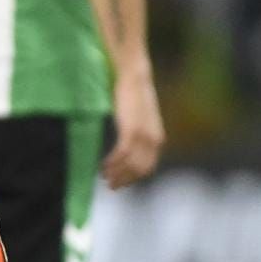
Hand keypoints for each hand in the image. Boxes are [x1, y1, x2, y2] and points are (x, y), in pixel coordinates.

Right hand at [102, 70, 163, 189]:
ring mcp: (143, 136)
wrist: (133, 75)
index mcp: (157, 139)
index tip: (120, 182)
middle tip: (110, 186)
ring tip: (104, 177)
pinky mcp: (131, 130)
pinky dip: (112, 163)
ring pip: (130, 165)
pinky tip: (102, 165)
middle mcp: (153, 140)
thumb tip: (127, 143)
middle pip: (139, 170)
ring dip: (116, 174)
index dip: (133, 178)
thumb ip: (138, 131)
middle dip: (124, 180)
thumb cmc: (133, 93)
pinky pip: (121, 155)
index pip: (147, 167)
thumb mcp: (140, 116)